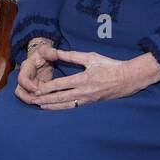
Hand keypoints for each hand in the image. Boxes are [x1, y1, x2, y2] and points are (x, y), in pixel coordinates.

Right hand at [14, 38, 54, 102]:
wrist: (41, 57)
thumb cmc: (43, 53)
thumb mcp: (46, 50)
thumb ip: (50, 51)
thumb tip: (55, 54)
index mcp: (26, 68)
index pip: (22, 78)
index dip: (28, 85)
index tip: (37, 89)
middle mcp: (24, 77)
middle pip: (19, 91)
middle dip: (27, 98)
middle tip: (38, 101)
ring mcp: (28, 85)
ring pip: (24, 96)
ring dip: (32, 101)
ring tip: (42, 104)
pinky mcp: (34, 89)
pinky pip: (33, 97)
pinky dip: (39, 101)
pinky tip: (47, 103)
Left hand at [30, 47, 159, 109]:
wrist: (127, 79)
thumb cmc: (109, 66)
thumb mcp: (91, 57)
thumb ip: (73, 56)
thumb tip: (57, 51)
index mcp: (83, 79)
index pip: (60, 85)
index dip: (47, 88)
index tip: (36, 90)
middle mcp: (84, 92)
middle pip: (60, 98)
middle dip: (45, 99)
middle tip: (32, 100)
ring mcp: (87, 99)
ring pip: (65, 105)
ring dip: (51, 106)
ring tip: (39, 106)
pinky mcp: (90, 103)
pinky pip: (73, 107)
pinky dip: (62, 108)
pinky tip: (54, 108)